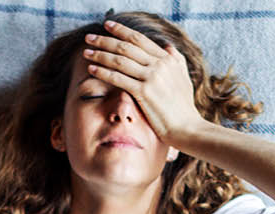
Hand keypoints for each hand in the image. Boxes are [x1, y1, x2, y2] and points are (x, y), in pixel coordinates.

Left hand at [82, 20, 204, 146]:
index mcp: (168, 59)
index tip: (108, 25)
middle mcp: (160, 64)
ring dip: (100, 54)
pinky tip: (92, 69)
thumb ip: (176, 60)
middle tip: (90, 37)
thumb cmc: (184, 108)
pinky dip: (103, 72)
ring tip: (86, 52)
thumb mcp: (183, 78)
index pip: (140, 39)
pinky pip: (118, 78)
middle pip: (126, 46)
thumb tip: (168, 45)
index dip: (121, 30)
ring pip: (120, 60)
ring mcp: (152, 77)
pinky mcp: (144, 92)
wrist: (188, 128)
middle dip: (105, 40)